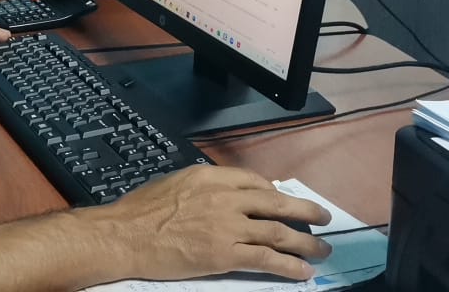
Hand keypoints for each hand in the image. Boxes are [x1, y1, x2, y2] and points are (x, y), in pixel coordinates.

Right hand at [108, 165, 332, 280]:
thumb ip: (200, 187)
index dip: (274, 192)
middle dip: (304, 211)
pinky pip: (265, 259)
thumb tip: (217, 196)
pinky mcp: (225, 254)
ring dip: (305, 242)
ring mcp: (227, 226)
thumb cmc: (139, 211)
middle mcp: (224, 197)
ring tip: (322, 250)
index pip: (253, 180)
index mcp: (210, 176)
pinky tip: (302, 272)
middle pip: (275, 202)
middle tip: (324, 217)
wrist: (124, 235)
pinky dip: (288, 266)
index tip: (282, 200)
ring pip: (277, 232)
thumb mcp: (172, 183)